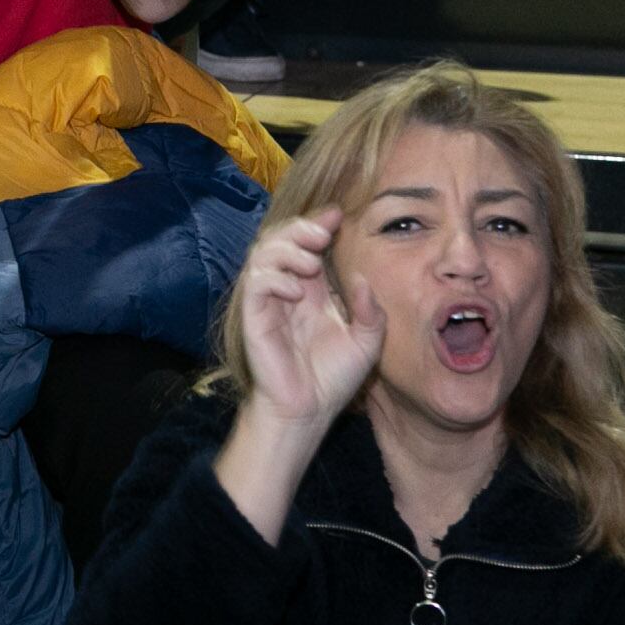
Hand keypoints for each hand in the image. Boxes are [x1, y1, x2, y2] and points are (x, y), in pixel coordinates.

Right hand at [235, 209, 384, 432]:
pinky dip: (274, 278)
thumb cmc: (333, 379)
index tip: (338, 214)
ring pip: (262, 253)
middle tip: (322, 231)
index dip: (319, 224)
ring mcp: (268, 302)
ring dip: (286, 249)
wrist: (308, 411)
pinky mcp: (254, 317)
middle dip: (300, 227)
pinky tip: (296, 291)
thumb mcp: (366, 342)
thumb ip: (370, 311)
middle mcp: (287, 289)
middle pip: (281, 239)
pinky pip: (255, 284)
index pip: (309, 245)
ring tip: (311, 262)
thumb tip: (362, 278)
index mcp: (312, 290)